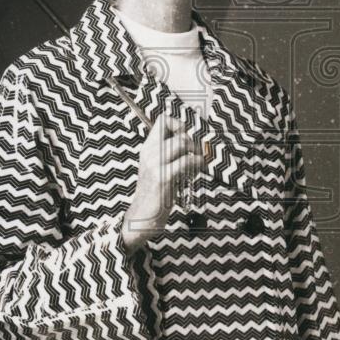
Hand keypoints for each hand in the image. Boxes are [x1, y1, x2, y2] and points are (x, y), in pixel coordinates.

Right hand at [121, 112, 205, 253]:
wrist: (141, 218)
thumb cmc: (153, 194)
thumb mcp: (156, 169)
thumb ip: (168, 155)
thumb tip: (191, 142)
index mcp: (147, 149)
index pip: (162, 120)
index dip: (179, 124)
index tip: (187, 137)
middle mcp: (149, 153)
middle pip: (178, 133)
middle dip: (194, 142)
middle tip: (198, 154)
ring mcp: (155, 165)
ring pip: (182, 144)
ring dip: (197, 153)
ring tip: (199, 163)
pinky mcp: (163, 178)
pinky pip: (185, 162)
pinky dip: (196, 164)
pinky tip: (197, 170)